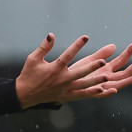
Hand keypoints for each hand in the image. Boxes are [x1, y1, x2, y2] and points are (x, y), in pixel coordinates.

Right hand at [15, 34, 131, 108]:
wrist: (25, 94)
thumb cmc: (29, 74)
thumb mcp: (33, 58)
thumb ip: (44, 47)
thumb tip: (51, 35)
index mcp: (54, 69)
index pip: (68, 55)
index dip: (77, 45)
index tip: (86, 37)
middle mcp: (61, 80)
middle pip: (79, 73)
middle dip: (91, 68)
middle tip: (103, 62)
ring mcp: (65, 89)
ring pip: (83, 86)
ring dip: (95, 82)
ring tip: (107, 77)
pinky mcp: (66, 96)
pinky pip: (81, 95)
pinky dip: (91, 93)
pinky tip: (101, 89)